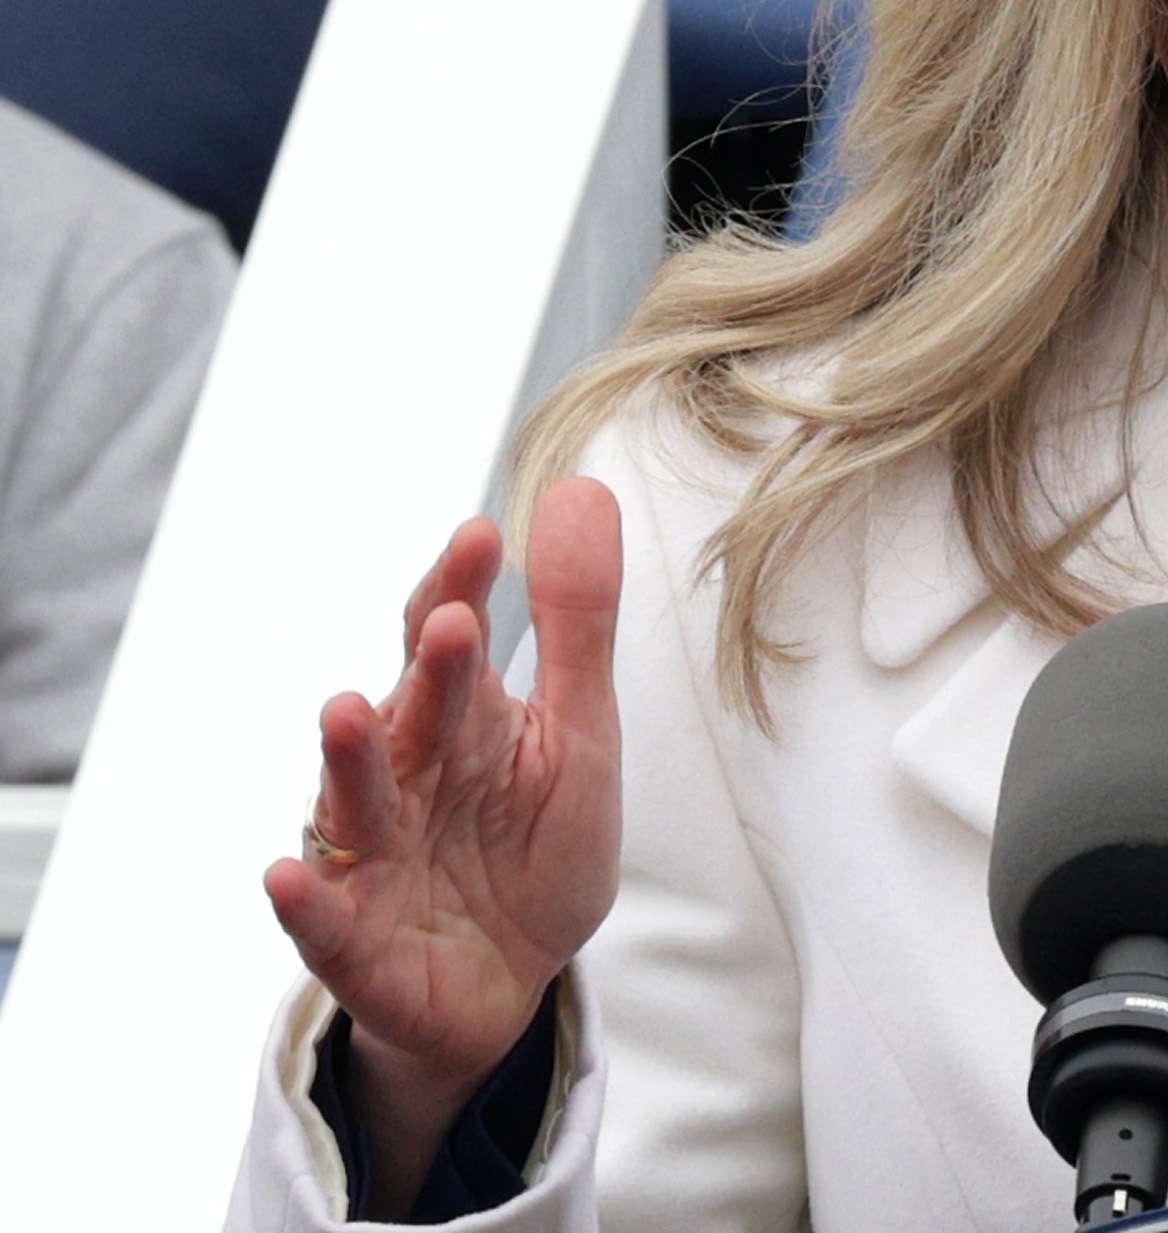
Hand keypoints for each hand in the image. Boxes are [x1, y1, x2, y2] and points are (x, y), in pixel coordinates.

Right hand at [262, 478, 624, 1214]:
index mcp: (461, 721)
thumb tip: (582, 486)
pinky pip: (322, 919)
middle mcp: (403, 775)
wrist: (511, 980)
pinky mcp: (354, 939)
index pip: (448, 642)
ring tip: (346, 708)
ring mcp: (373, 855)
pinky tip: (287, 873)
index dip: (460, 589)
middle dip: (429, 672)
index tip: (483, 536)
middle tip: (454, 621)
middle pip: (411, 712)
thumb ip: (577, 624)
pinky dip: (304, 898)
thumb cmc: (535, 846)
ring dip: (348, 757)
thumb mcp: (576, 735)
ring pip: (354, 800)